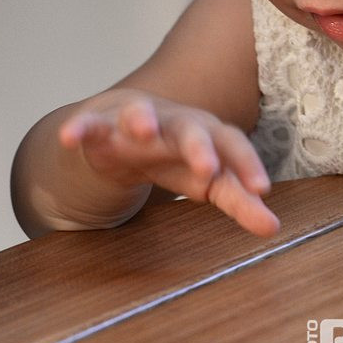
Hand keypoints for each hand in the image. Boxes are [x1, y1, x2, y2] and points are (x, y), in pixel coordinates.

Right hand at [58, 94, 279, 236]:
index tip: (262, 188)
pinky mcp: (102, 125)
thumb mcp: (210, 180)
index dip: (247, 165)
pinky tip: (70, 137)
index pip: (233, 145)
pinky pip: (90, 125)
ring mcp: (138, 121)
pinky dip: (81, 129)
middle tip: (209, 168)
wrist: (131, 127)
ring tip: (142, 130)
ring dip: (142, 119)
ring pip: (140, 114)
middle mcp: (176, 123)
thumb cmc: (180, 156)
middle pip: (192, 129)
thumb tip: (273, 227)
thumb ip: (240, 201)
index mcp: (209, 135)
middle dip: (199, 146)